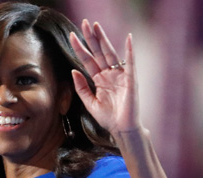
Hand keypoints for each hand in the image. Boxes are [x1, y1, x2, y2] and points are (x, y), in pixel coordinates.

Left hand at [69, 19, 139, 134]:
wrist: (121, 129)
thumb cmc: (108, 119)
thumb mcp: (90, 103)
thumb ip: (81, 88)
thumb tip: (73, 71)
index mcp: (99, 80)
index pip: (88, 60)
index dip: (80, 48)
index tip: (71, 35)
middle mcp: (109, 74)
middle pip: (98, 52)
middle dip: (91, 38)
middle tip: (84, 23)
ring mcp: (120, 76)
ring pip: (110, 53)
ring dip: (103, 39)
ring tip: (96, 26)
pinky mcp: (130, 79)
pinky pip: (130, 62)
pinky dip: (130, 50)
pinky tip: (128, 38)